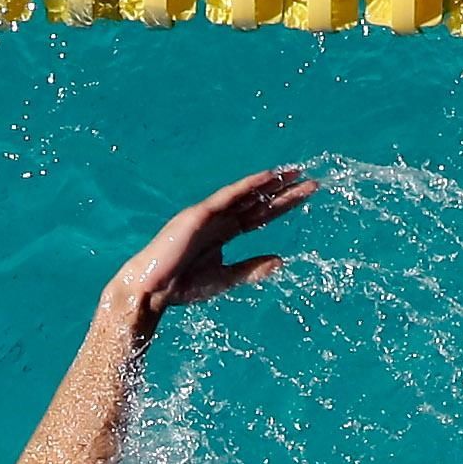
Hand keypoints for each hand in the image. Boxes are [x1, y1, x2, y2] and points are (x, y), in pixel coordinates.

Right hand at [105, 166, 318, 328]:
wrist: (152, 290)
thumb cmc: (184, 286)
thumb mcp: (226, 278)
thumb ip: (252, 268)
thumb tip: (281, 261)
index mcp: (225, 233)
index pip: (260, 215)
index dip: (283, 205)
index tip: (306, 195)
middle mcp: (219, 219)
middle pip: (258, 202)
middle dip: (284, 191)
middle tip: (310, 180)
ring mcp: (209, 214)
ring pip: (246, 194)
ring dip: (269, 183)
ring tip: (293, 173)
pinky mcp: (199, 214)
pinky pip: (228, 197)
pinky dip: (247, 186)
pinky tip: (266, 179)